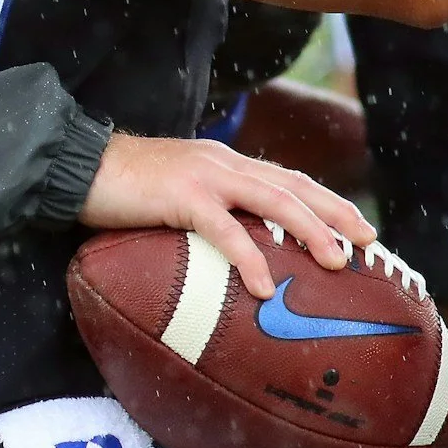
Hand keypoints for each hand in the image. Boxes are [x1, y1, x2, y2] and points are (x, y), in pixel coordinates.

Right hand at [81, 133, 377, 297]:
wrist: (79, 165)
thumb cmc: (122, 187)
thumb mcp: (175, 194)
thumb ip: (205, 210)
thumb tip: (229, 246)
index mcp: (225, 163)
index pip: (288, 180)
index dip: (326, 202)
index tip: (359, 227)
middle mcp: (224, 164)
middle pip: (294, 187)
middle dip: (336, 214)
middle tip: (369, 242)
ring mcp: (206, 177)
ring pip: (274, 202)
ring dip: (310, 231)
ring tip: (336, 261)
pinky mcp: (182, 196)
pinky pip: (225, 229)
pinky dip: (250, 256)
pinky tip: (265, 284)